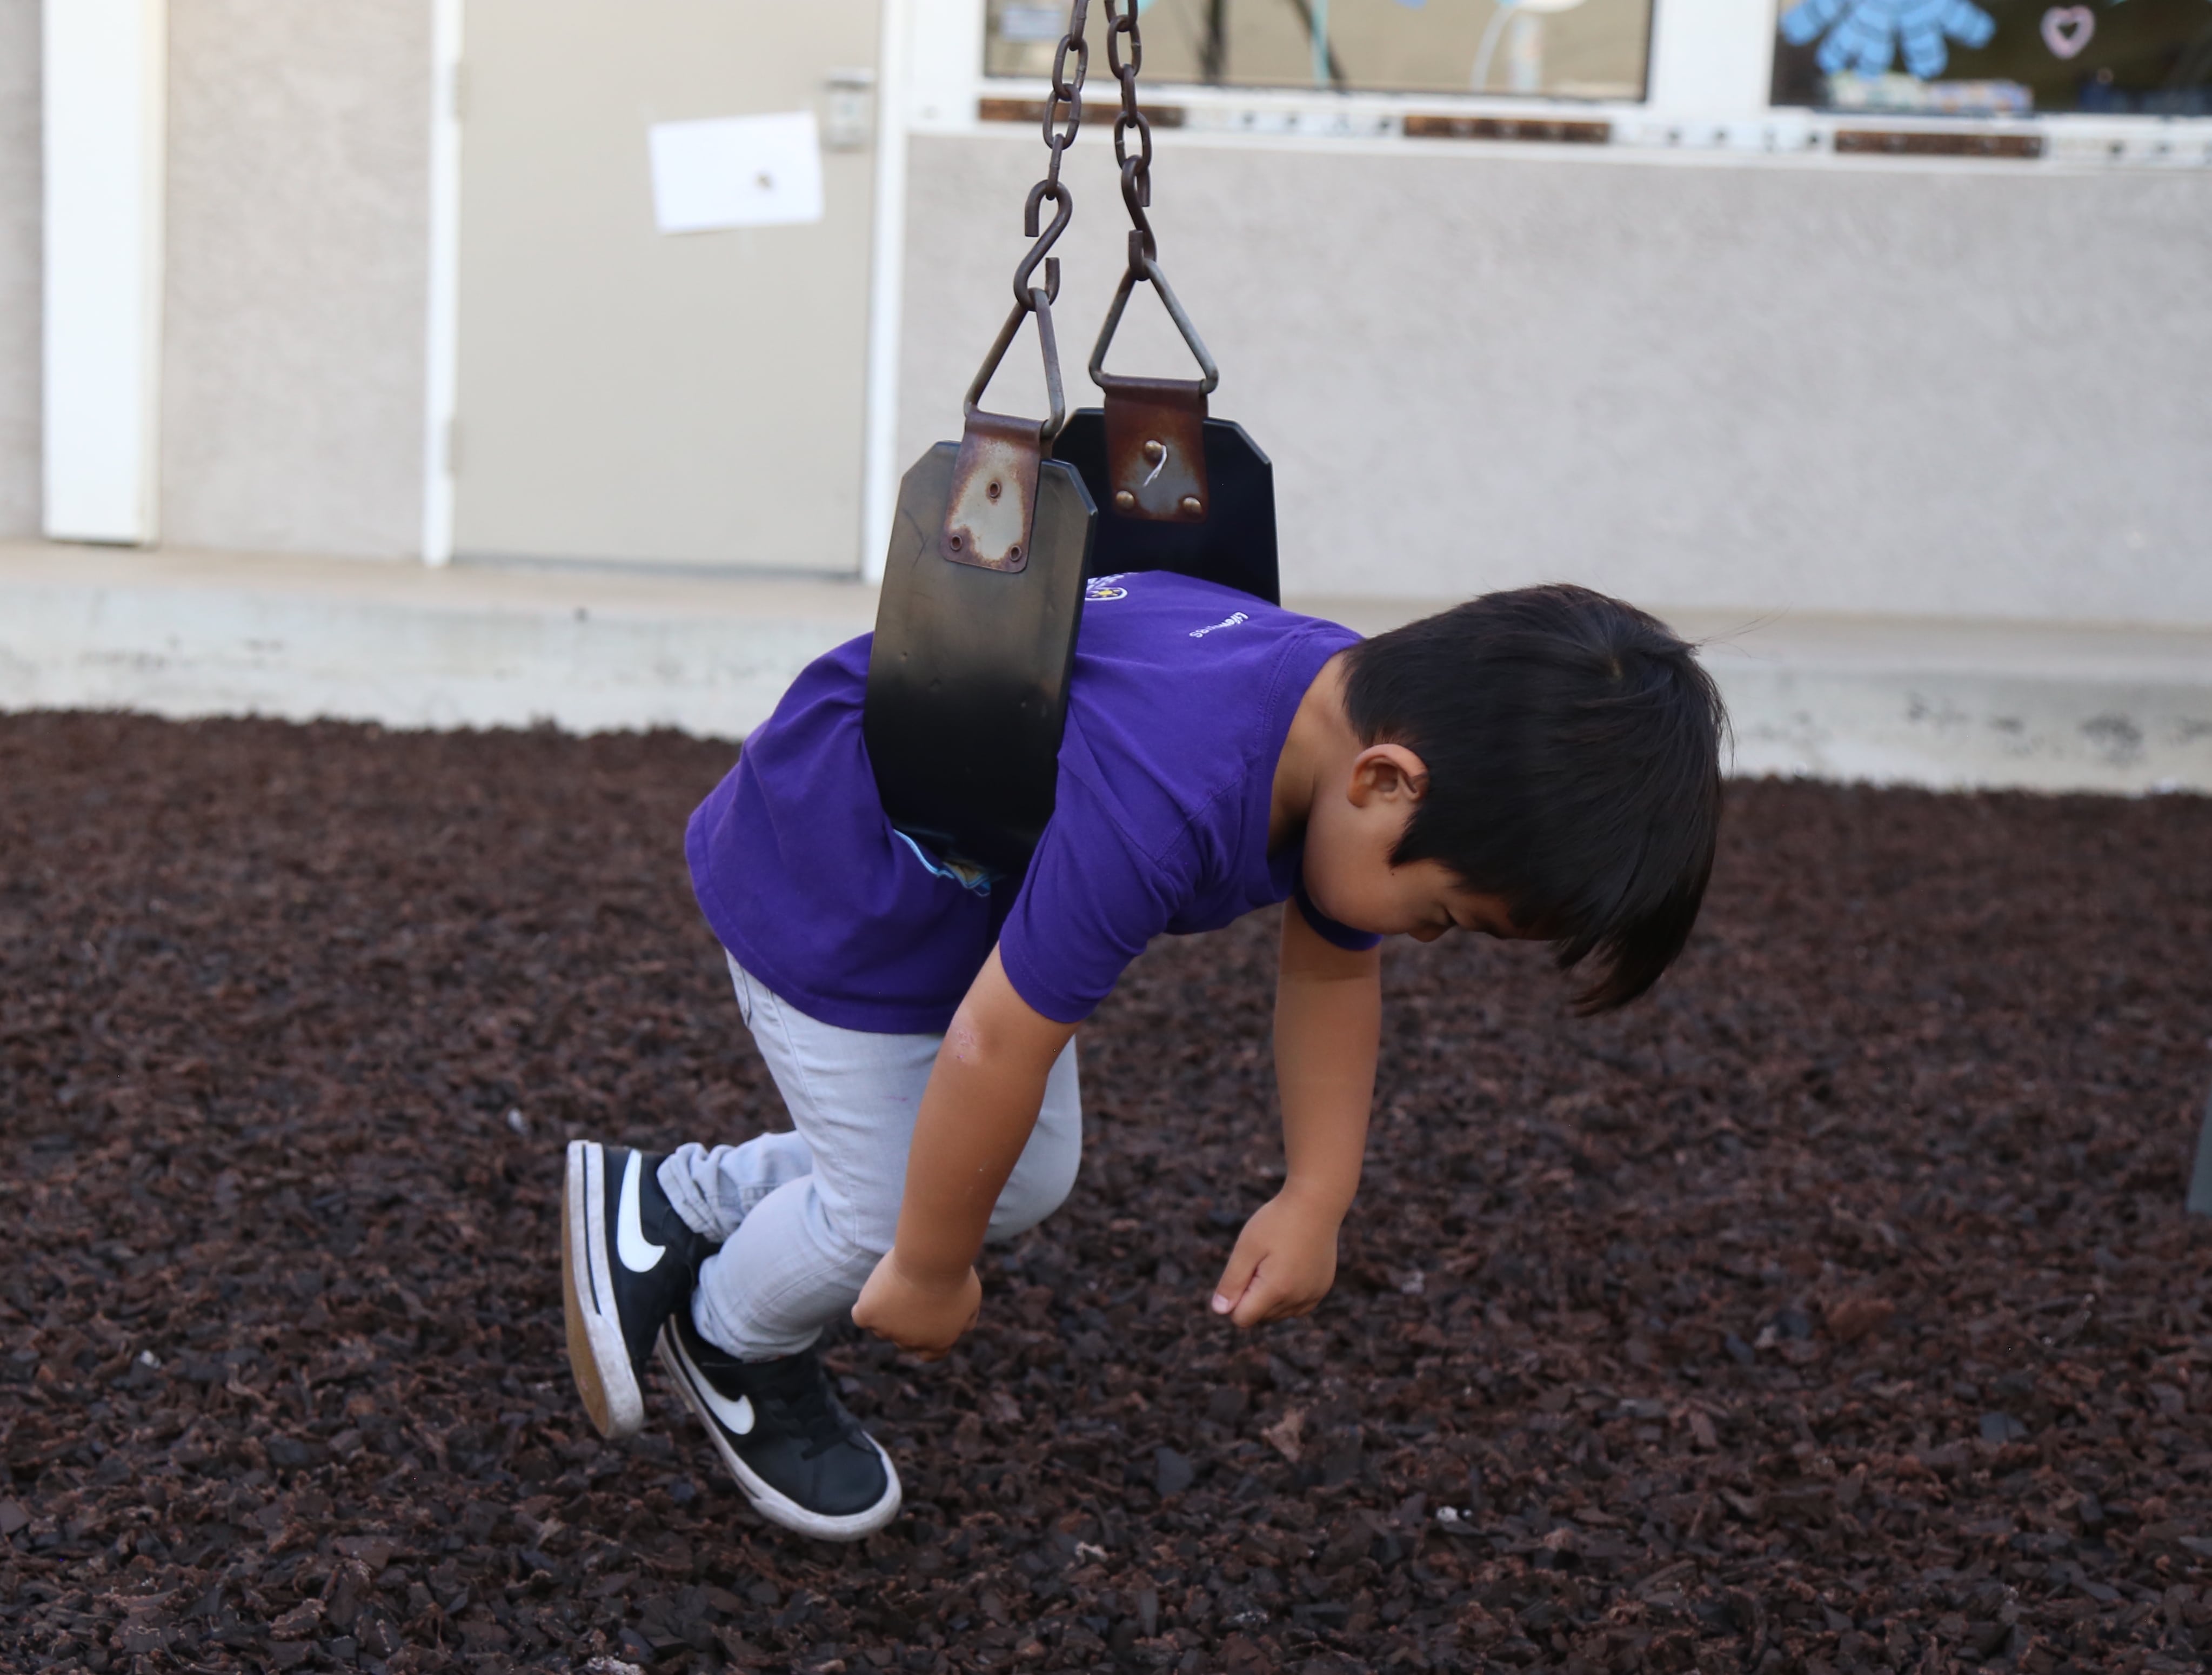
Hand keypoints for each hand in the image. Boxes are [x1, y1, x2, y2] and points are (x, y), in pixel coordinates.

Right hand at [852, 1248, 980, 1359]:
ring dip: (888, 1310)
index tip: (926, 1319)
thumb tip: (959, 1329)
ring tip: (900, 1282)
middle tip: (913, 1292)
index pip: (930, 1354)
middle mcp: (911, 1343)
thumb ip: (965, 1319)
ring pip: (881, 1326)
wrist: (933, 1258)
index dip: (927, 1338)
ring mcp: (887, 1330)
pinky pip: (861, 1315)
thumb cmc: (955, 1273)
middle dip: (907, 1321)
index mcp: (939, 1343)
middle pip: (903, 1339)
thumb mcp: (972, 1298)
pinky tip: (876, 1290)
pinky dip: (867, 1304)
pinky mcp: (869, 1314)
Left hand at [1209, 1192, 1340, 1327]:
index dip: (1234, 1298)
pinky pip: (1297, 1307)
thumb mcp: (1246, 1247)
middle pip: (1260, 1317)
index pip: (1242, 1319)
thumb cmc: (1276, 1221)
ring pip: (1279, 1314)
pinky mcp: (1321, 1288)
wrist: (1316, 1203)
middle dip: (1252, 1295)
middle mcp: (1297, 1299)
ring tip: (1276, 1261)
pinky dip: (1288, 1295)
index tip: (1242, 1271)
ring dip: (1270, 1296)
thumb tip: (1220, 1311)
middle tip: (1261, 1261)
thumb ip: (1232, 1282)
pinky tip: (1289, 1268)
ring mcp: (1312, 1295)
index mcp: (1276, 1290)